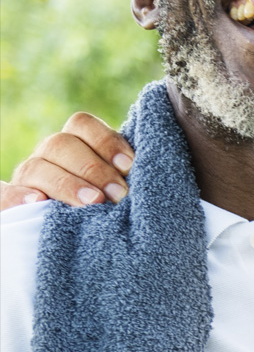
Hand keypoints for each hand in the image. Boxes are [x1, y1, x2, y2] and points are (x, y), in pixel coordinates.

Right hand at [4, 112, 132, 208]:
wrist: (80, 227)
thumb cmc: (111, 200)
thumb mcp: (119, 181)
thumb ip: (125, 171)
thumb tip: (142, 168)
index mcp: (76, 141)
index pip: (82, 123)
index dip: (105, 140)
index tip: (129, 165)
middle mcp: (50, 153)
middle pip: (62, 144)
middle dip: (94, 168)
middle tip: (118, 194)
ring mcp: (29, 175)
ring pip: (37, 167)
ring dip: (67, 184)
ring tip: (93, 203)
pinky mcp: (13, 200)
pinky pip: (5, 194)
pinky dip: (17, 196)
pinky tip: (37, 202)